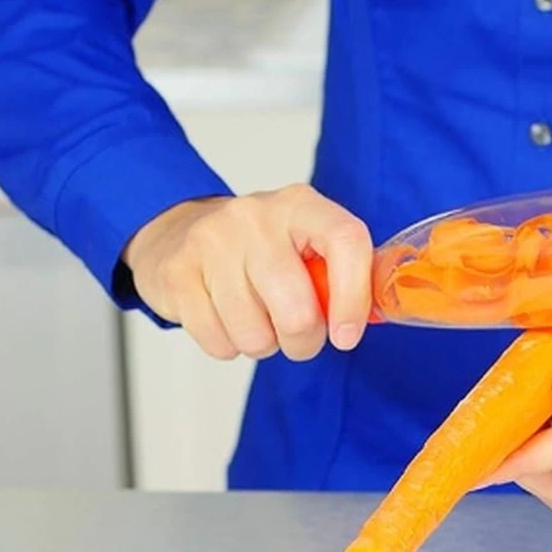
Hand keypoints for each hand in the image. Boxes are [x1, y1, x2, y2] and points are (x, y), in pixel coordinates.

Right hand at [123, 186, 371, 360]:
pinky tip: (225, 318)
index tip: (346, 335)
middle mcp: (256, 217)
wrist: (178, 233)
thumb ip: (341, 275)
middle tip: (297, 336)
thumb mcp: (304, 246)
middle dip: (302, 343)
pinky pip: (218, 342)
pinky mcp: (178, 273)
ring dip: (263, 345)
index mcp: (301, 206)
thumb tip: (374, 315)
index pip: (345, 240)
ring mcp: (212, 242)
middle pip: (297, 312)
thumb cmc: (256, 251)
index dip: (354, 298)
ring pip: (255, 335)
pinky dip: (228, 346)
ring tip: (255, 319)